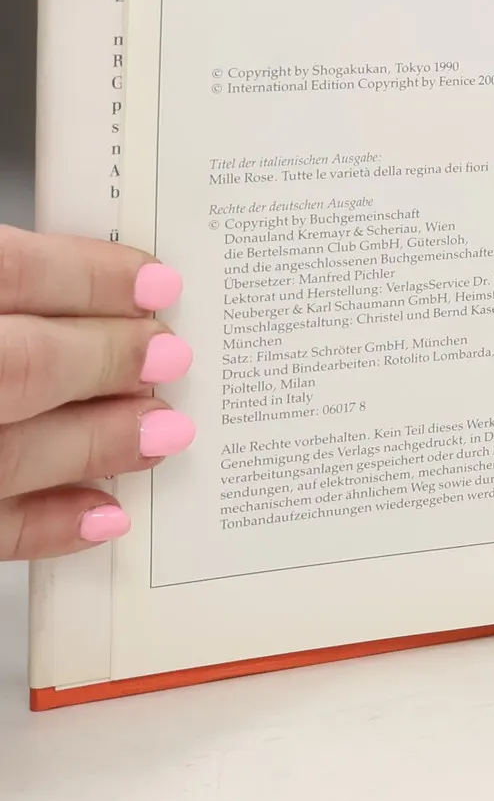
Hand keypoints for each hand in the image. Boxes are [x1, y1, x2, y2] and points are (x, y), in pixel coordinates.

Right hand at [0, 227, 196, 559]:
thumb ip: (10, 289)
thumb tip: (96, 293)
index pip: (12, 272)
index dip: (93, 277)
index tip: (159, 285)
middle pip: (24, 366)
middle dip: (111, 360)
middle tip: (171, 358)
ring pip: (11, 452)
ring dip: (98, 442)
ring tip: (162, 432)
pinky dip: (48, 527)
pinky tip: (106, 511)